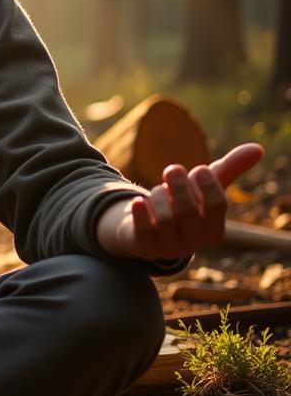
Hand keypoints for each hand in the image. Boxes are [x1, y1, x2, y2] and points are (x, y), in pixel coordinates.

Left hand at [97, 142, 264, 261]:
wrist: (146, 232)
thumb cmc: (182, 205)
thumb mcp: (204, 189)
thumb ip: (229, 170)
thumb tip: (258, 148)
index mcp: (214, 229)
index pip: (218, 204)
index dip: (208, 183)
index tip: (199, 169)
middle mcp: (193, 242)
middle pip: (189, 210)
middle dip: (179, 185)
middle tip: (172, 169)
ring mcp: (168, 247)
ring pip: (165, 218)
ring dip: (158, 195)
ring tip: (158, 190)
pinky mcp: (144, 246)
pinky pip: (143, 232)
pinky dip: (141, 214)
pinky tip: (137, 202)